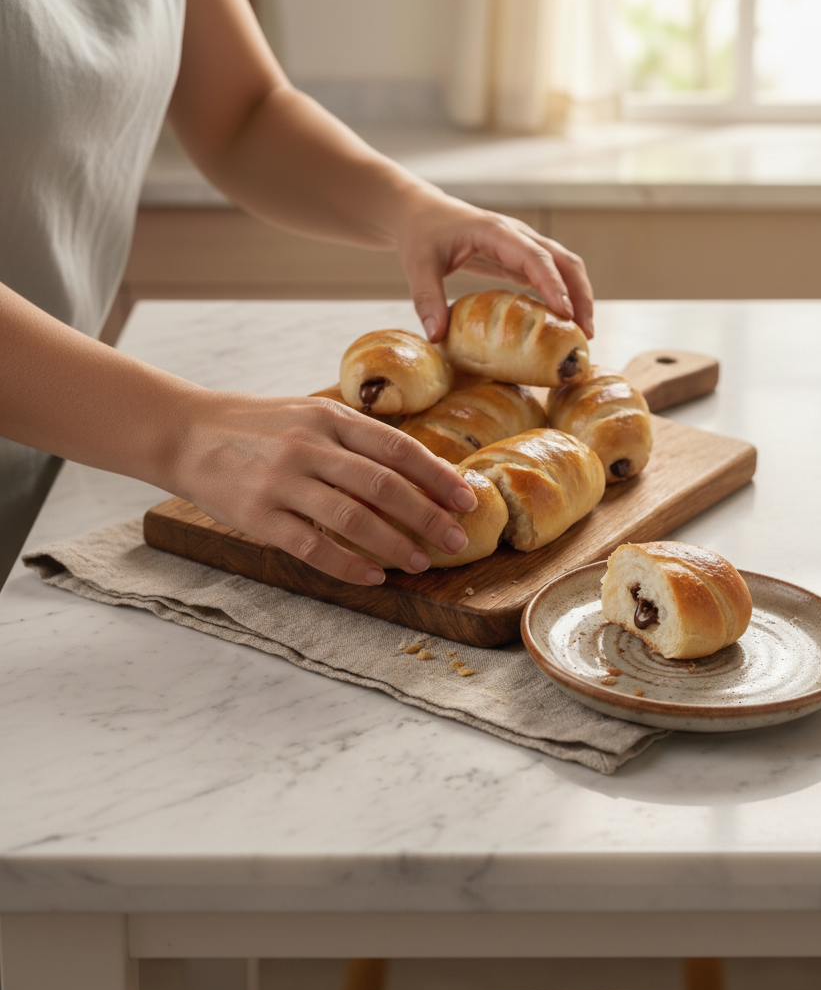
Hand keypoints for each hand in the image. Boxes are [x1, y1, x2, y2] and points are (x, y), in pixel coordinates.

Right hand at [173, 392, 476, 585]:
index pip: (396, 447)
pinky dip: (347, 564)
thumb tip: (419, 470)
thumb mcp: (308, 413)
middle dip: (426, 516)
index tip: (466, 499)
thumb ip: (355, 438)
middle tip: (455, 540)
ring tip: (420, 562)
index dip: (437, 476)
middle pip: (382, 486)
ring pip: (351, 518)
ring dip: (393, 544)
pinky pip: (311, 546)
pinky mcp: (257, 515)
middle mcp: (308, 447)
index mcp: (328, 417)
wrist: (185, 432)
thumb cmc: (257, 426)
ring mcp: (281, 482)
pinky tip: (373, 575)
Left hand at [395, 189, 593, 341]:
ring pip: (564, 266)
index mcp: (495, 231)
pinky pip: (550, 275)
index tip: (566, 313)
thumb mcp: (417, 266)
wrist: (421, 213)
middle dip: (580, 294)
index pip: (534, 256)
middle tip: (586, 332)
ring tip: (583, 333)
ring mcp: (522, 246)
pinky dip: (563, 297)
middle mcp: (517, 235)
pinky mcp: (520, 258)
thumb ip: (426, 299)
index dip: (552, 284)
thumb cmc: (421, 234)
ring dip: (579, 296)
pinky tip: (565, 324)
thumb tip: (436, 337)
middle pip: (562, 260)